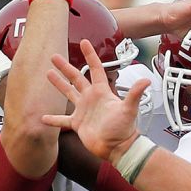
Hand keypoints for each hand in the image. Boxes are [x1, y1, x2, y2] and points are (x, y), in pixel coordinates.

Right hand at [42, 39, 149, 161]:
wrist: (117, 148)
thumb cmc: (124, 129)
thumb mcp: (129, 109)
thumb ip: (134, 94)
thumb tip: (146, 80)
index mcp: (101, 92)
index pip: (96, 69)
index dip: (90, 56)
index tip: (84, 42)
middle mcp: (91, 98)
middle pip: (76, 78)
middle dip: (66, 67)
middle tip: (54, 56)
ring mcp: (83, 110)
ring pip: (68, 93)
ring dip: (59, 84)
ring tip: (48, 74)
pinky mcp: (78, 124)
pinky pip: (62, 121)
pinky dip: (53, 119)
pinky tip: (43, 117)